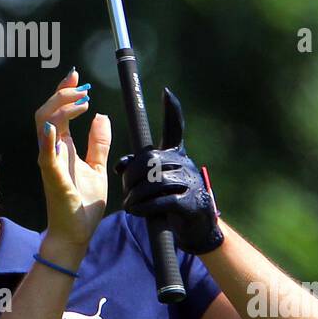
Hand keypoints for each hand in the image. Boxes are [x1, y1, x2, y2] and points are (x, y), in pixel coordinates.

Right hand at [35, 67, 110, 254]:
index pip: (58, 112)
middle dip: (62, 95)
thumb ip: (99, 142)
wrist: (77, 233)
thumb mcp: (97, 167)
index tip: (76, 76)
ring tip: (81, 102)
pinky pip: (46, 155)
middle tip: (81, 87)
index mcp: (61, 147)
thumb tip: (101, 116)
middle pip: (47, 112)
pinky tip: (55, 127)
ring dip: (61, 109)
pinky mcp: (52, 177)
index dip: (64, 92)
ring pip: (44, 124)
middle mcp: (51, 150)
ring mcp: (49, 162)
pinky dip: (47, 139)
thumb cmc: (82, 204)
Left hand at [114, 87, 223, 254]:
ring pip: (154, 181)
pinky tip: (136, 211)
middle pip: (150, 160)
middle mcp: (185, 163)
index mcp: (176, 154)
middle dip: (132, 176)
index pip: (175, 128)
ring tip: (129, 204)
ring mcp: (190, 181)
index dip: (172, 110)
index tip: (166, 92)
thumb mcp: (157, 180)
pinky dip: (145, 206)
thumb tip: (120, 165)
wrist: (197, 226)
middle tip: (125, 190)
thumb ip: (139, 169)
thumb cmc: (173, 198)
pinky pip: (162, 200)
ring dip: (136, 195)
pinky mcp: (190, 202)